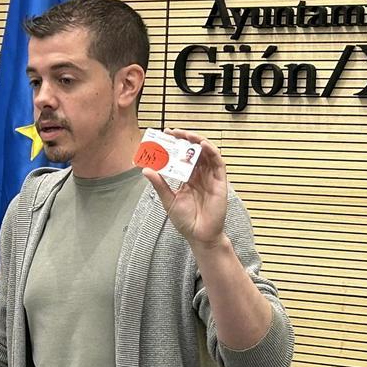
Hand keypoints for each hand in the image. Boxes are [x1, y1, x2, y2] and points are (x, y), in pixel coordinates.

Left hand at [141, 128, 228, 247]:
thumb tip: (145, 170)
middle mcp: (200, 176)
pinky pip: (218, 163)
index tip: (165, 135)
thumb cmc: (185, 220)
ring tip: (187, 134)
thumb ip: (159, 184)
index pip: (182, 157)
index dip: (176, 145)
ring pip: (207, 154)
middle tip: (174, 132)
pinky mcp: (220, 182)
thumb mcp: (168, 200)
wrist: (199, 235)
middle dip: (185, 140)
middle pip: (194, 152)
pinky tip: (203, 145)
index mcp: (188, 179)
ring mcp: (211, 178)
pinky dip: (212, 152)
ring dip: (198, 141)